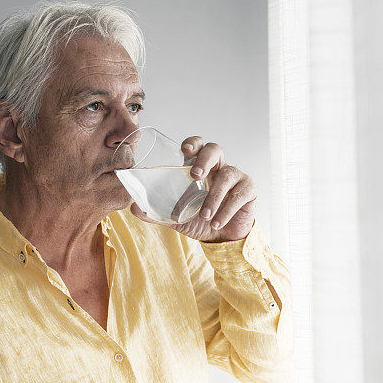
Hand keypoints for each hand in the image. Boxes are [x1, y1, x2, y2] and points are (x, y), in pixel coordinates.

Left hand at [129, 136, 256, 241]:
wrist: (223, 239)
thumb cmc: (201, 221)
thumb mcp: (177, 217)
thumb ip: (157, 213)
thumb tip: (133, 208)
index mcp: (201, 168)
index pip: (198, 146)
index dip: (193, 143)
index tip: (184, 150)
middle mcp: (219, 167)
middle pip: (215, 149)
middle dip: (205, 159)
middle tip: (195, 175)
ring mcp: (236, 177)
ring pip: (228, 175)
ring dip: (214, 196)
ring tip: (205, 215)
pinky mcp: (249, 190)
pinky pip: (239, 195)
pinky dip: (226, 210)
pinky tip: (217, 222)